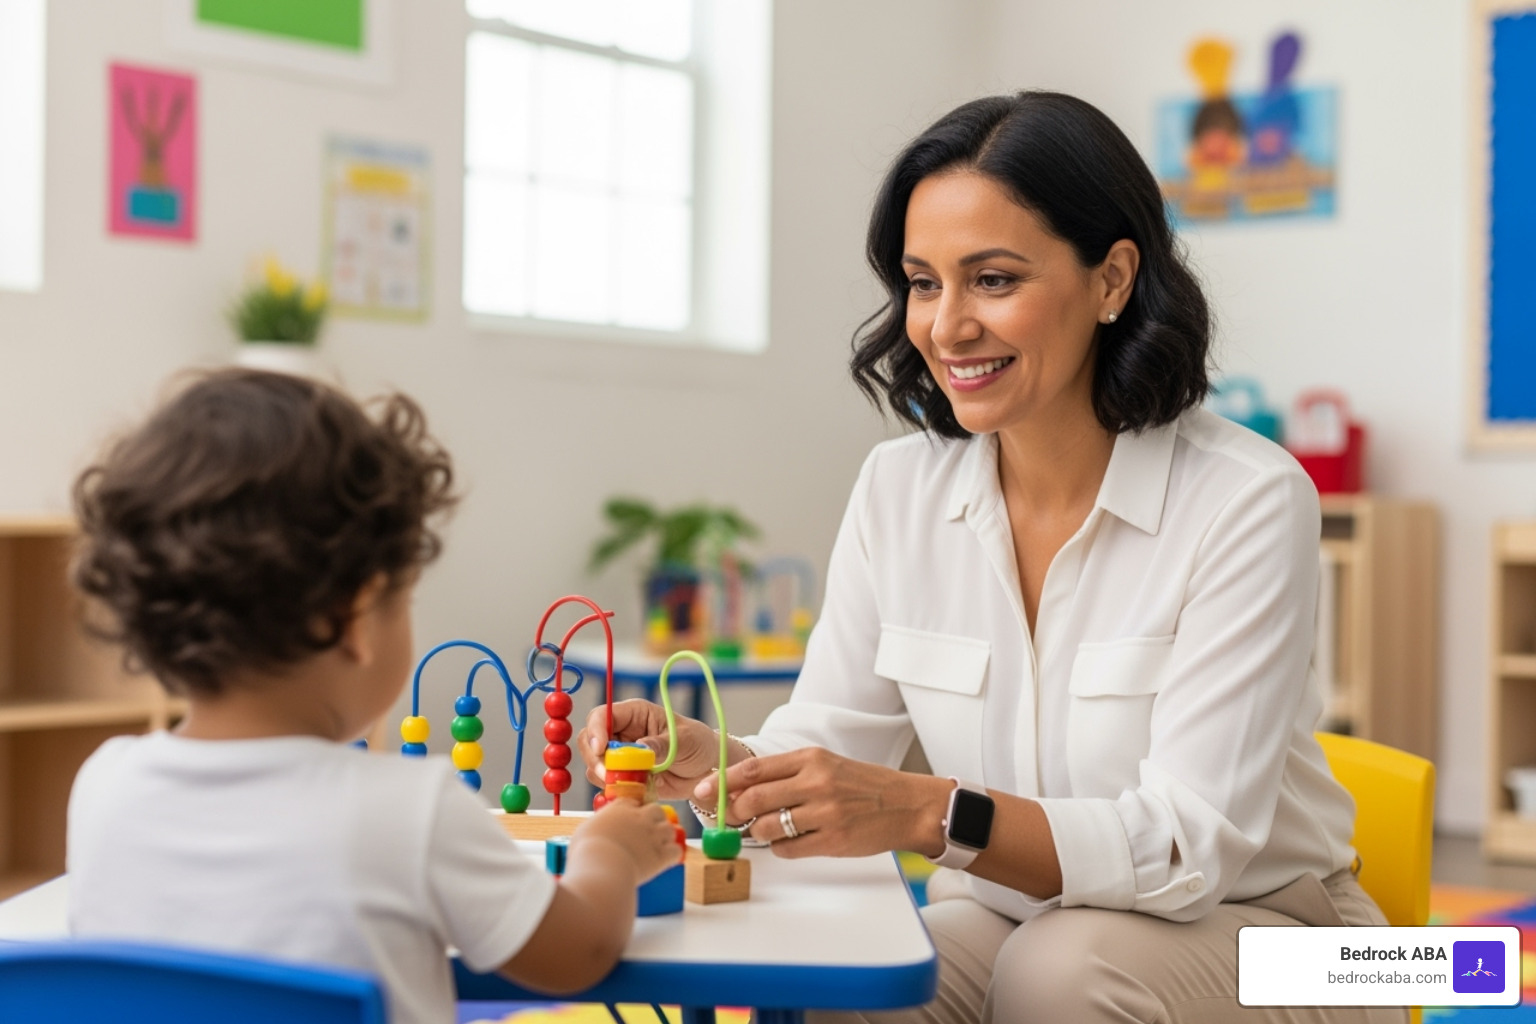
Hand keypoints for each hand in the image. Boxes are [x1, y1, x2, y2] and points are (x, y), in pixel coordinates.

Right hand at [570, 799, 679, 883]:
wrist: (602, 865)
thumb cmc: (586, 850)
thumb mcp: (584, 832)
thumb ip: (595, 827)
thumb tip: (594, 833)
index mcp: (619, 809)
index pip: (631, 802)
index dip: (632, 810)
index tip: (629, 820)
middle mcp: (639, 818)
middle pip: (655, 809)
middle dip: (654, 819)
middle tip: (648, 832)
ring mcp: (653, 835)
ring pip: (670, 828)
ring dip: (665, 837)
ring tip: (658, 847)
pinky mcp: (661, 854)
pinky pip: (676, 850)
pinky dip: (672, 856)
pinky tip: (665, 861)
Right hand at [576, 698, 720, 799]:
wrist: (706, 769)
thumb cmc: (697, 743)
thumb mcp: (684, 740)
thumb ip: (660, 744)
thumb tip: (638, 749)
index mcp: (634, 714)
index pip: (601, 716)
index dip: (596, 731)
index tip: (601, 749)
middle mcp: (621, 732)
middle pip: (589, 741)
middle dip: (595, 759)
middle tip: (609, 776)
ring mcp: (620, 756)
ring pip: (594, 765)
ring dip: (606, 778)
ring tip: (633, 784)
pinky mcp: (623, 776)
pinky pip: (607, 784)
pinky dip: (615, 790)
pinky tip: (635, 793)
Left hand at [692, 746, 950, 858]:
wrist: (906, 805)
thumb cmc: (863, 785)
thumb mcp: (825, 766)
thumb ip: (787, 775)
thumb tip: (740, 788)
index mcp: (811, 759)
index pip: (754, 768)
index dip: (722, 782)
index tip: (702, 791)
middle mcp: (816, 782)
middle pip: (753, 798)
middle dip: (731, 811)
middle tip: (726, 818)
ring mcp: (825, 813)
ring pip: (767, 826)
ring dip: (758, 832)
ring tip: (768, 829)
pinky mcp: (833, 840)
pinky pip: (788, 849)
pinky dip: (781, 847)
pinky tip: (792, 840)